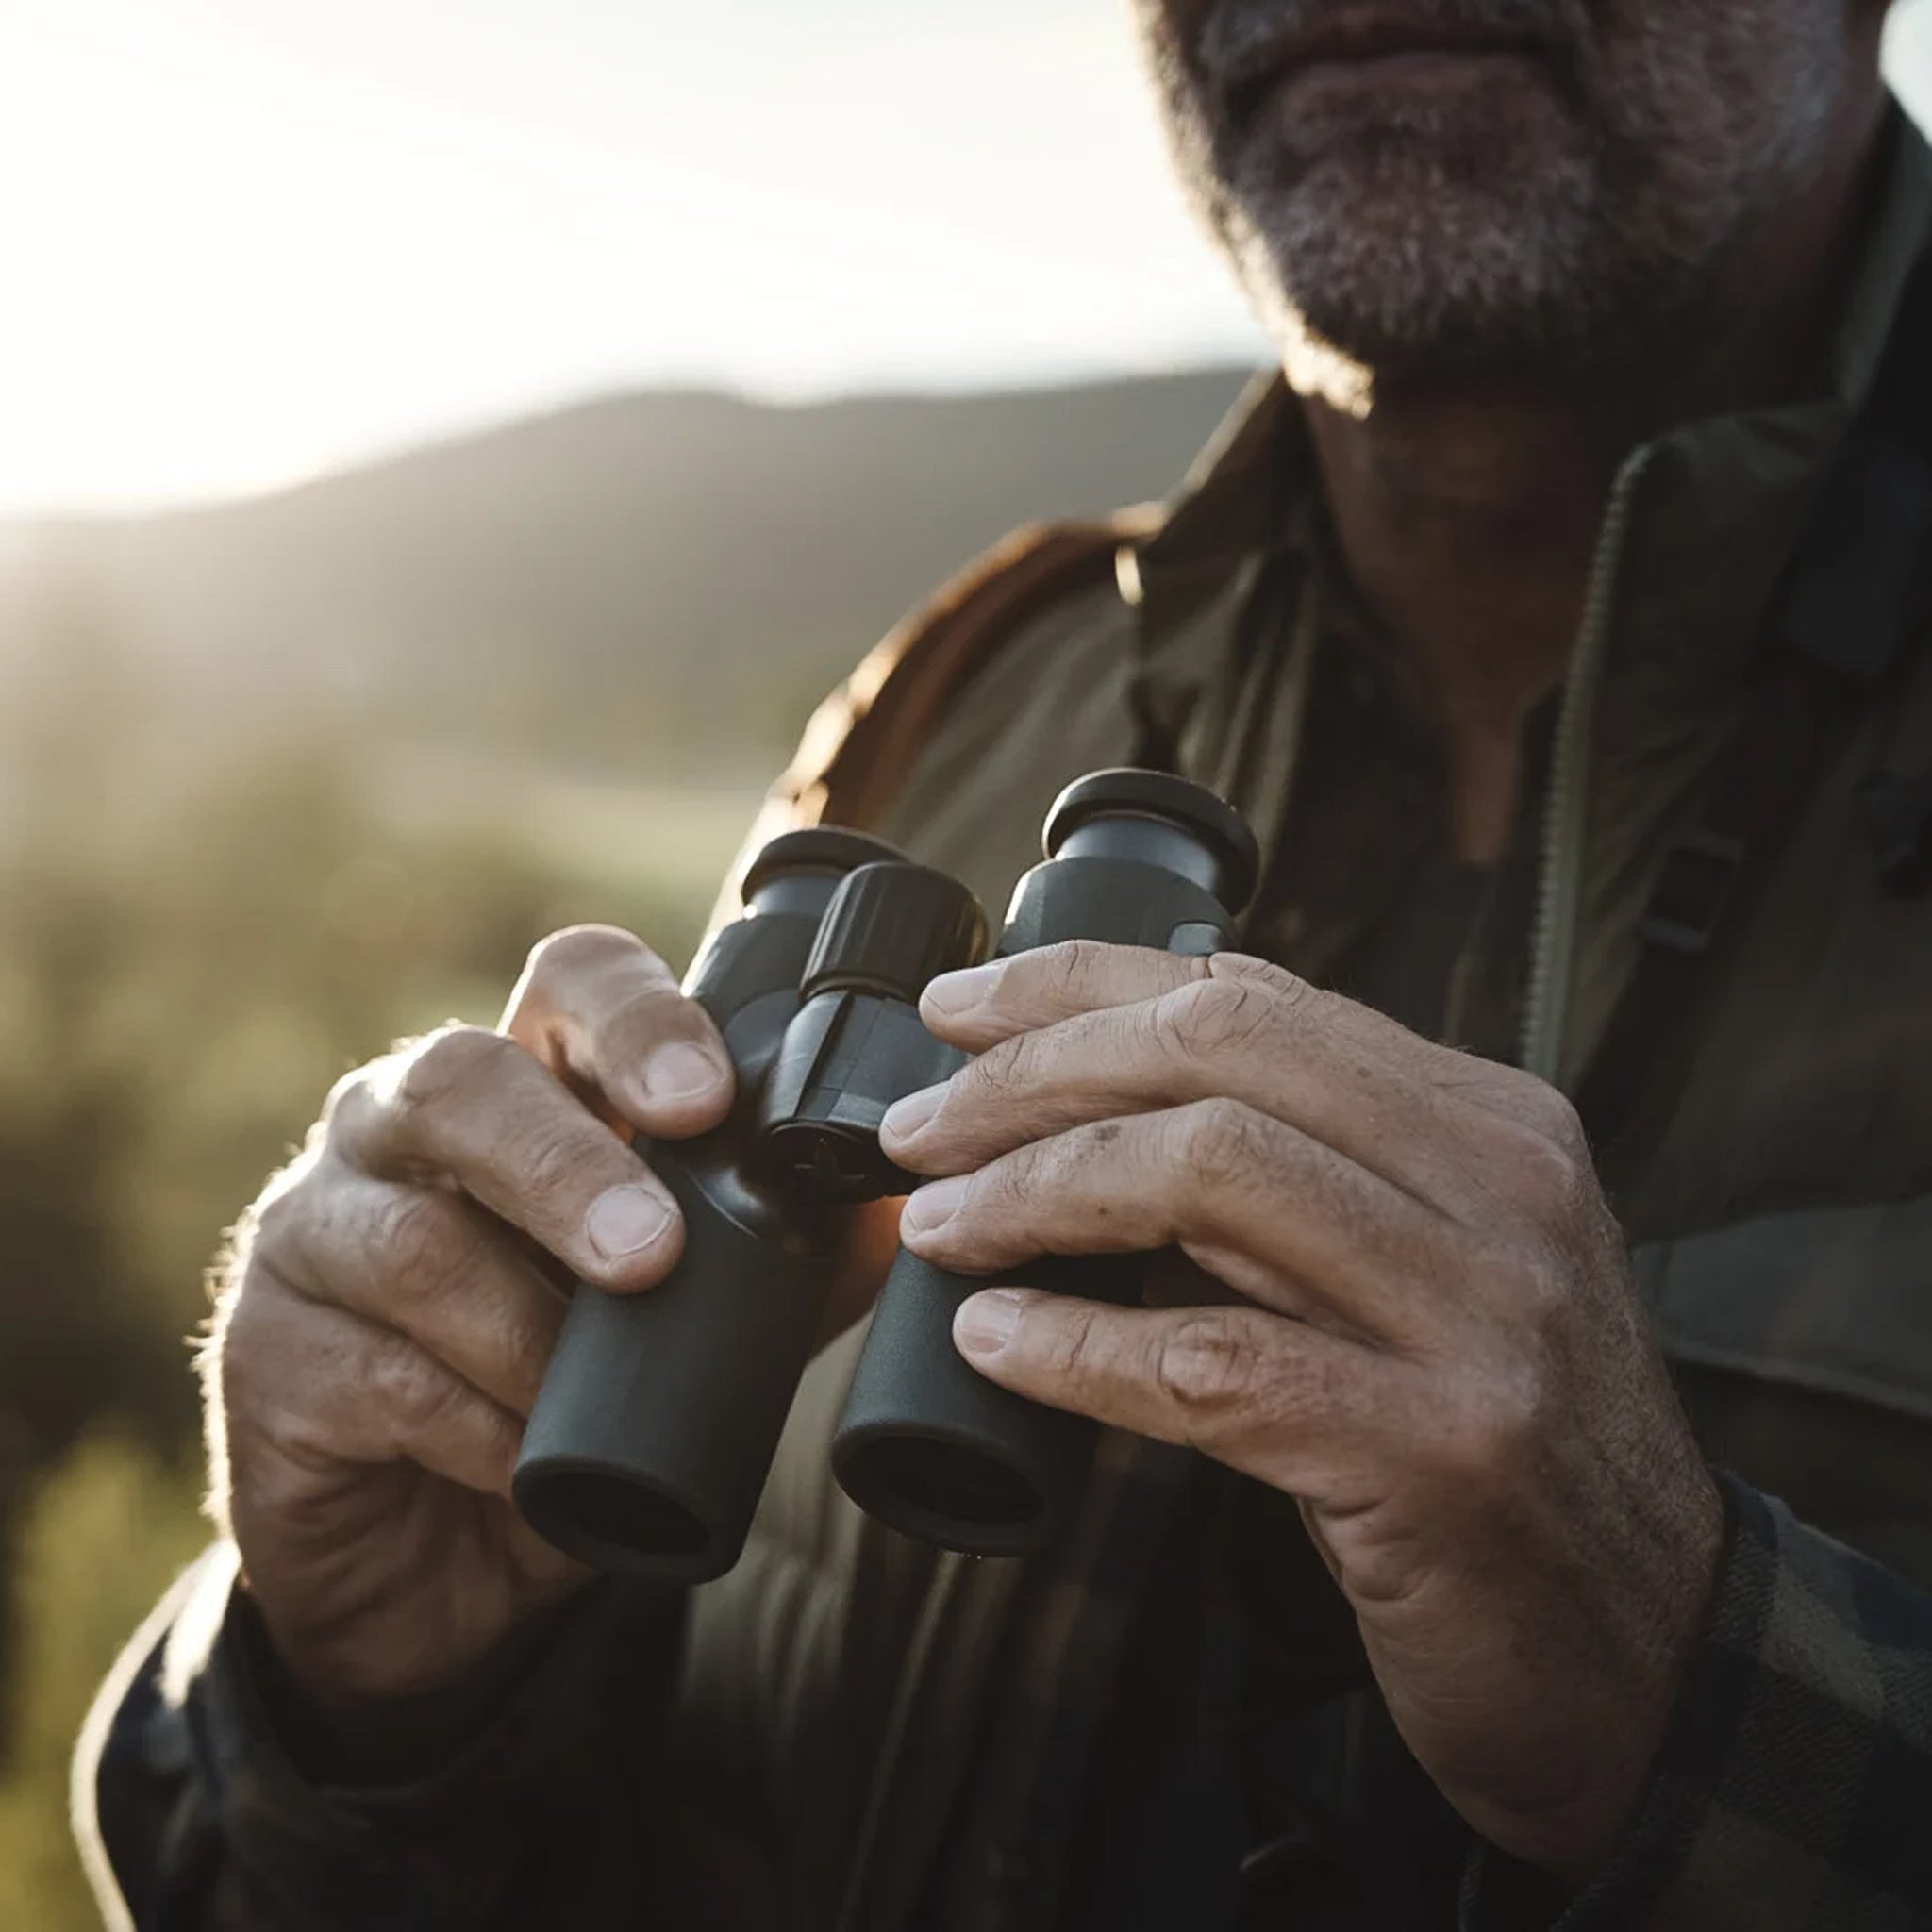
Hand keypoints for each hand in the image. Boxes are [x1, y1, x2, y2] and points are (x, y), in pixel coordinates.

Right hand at [208, 925, 738, 1707]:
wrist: (435, 1562)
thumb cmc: (567, 1394)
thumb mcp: (684, 1319)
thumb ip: (779, 1260)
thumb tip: (898, 1212)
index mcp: (523, 1088)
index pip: (567, 983)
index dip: (638, 1017)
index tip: (712, 1099)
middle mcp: (402, 1131)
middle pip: (457, 1079)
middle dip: (565, 1161)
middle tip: (651, 1254)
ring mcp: (317, 1236)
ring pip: (406, 1238)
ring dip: (522, 1321)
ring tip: (585, 1382)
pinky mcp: (271, 1358)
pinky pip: (375, 1374)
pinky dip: (471, 1421)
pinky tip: (520, 1458)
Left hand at [878, 942, 1723, 1881]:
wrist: (1646, 1650)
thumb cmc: (1487, 1450)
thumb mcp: (1417, 1274)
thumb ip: (1296, 1184)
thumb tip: (1080, 1125)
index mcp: (1488, 1121)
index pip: (1254, 998)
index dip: (1083, 987)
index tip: (960, 1011)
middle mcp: (1499, 1188)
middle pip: (1219, 1057)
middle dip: (1038, 1076)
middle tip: (919, 1128)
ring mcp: (1481, 1316)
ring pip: (1209, 1176)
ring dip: (1037, 1191)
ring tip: (935, 1223)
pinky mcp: (1442, 1454)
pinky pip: (1214, 1366)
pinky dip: (1078, 1344)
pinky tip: (994, 1337)